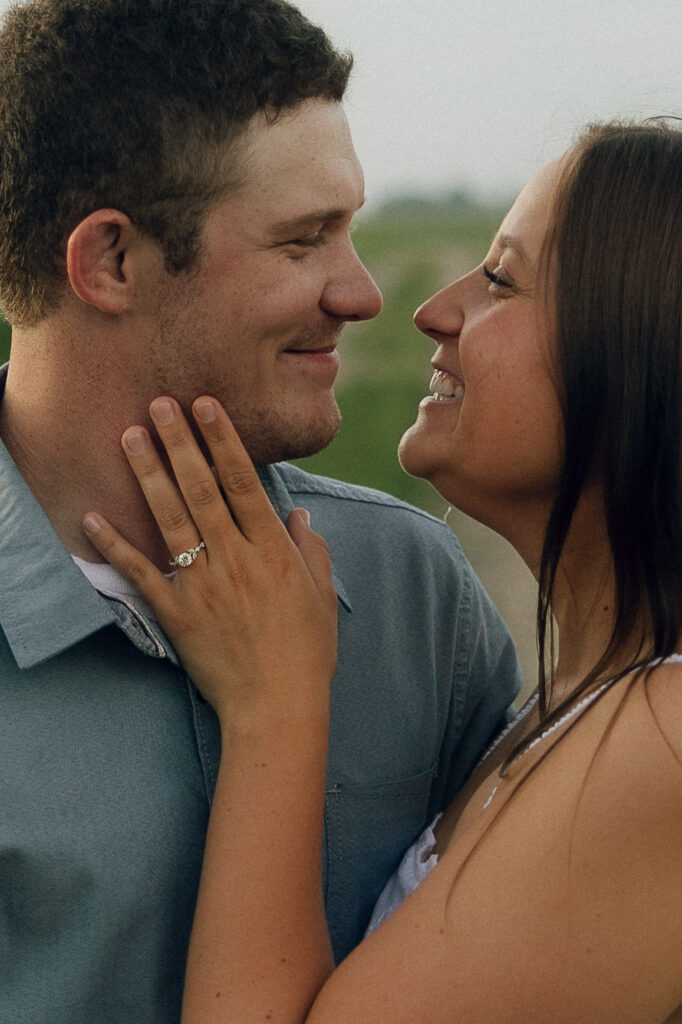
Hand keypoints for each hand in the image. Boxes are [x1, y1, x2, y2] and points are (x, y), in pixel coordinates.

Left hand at [82, 396, 337, 726]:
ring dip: (149, 475)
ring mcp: (202, 586)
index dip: (223, 440)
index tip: (206, 406)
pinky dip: (114, 546)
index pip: (243, 482)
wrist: (276, 707)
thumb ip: (312, 548)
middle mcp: (235, 560)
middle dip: (180, 443)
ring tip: (130, 437)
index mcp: (273, 551)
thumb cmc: (307, 651)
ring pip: (170, 519)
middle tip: (159, 404)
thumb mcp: (322, 594)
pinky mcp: (176, 614)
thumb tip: (297, 512)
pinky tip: (92, 516)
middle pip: (202, 490)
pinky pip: (140, 575)